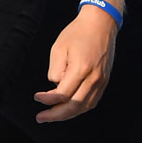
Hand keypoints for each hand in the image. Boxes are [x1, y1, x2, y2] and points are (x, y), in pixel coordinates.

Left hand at [34, 4, 117, 122]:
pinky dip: (80, 108)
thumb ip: (55, 70)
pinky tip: (69, 109)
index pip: (63, 94)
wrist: (101, 24)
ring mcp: (102, 80)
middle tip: (41, 118)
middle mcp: (94, 78)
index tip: (36, 97)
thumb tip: (56, 87)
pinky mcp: (104, 80)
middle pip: (75, 106)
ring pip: (85, 106)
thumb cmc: (77, 33)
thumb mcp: (58, 48)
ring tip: (53, 116)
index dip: (47, 100)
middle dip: (56, 115)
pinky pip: (92, 100)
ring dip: (68, 114)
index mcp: (81, 68)